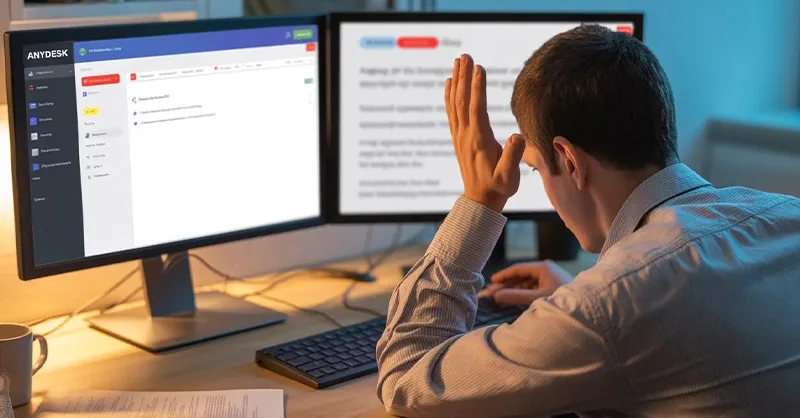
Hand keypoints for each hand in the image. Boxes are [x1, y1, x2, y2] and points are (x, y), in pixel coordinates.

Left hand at [445, 54, 525, 212]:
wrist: (480, 200)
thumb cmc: (499, 187)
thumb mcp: (510, 176)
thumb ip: (513, 156)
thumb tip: (517, 136)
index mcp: (479, 141)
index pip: (477, 109)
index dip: (477, 88)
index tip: (478, 68)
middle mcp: (466, 135)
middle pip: (463, 101)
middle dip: (465, 77)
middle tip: (465, 55)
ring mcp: (460, 136)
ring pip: (456, 103)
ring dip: (457, 81)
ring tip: (458, 61)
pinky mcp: (459, 138)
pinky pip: (452, 112)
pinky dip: (450, 95)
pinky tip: (450, 82)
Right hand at [479, 261, 572, 305]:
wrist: (585, 309)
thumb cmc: (562, 301)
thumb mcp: (537, 298)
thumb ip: (515, 296)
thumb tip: (496, 296)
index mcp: (543, 267)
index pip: (517, 269)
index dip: (503, 275)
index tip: (491, 282)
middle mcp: (546, 269)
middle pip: (521, 276)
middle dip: (506, 285)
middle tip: (491, 293)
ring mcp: (550, 278)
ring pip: (526, 283)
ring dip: (514, 290)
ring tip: (500, 299)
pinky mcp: (552, 286)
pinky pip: (533, 288)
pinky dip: (522, 293)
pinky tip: (514, 300)